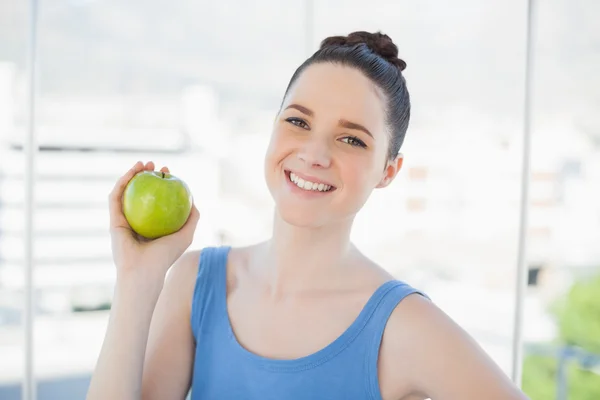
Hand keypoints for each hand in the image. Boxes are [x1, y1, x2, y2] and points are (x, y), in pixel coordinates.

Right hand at [108, 161, 199, 281]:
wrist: (144, 270)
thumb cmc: (166, 256)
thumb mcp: (186, 235)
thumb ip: (192, 219)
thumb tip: (194, 200)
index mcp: (151, 224)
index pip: (155, 199)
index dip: (161, 184)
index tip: (169, 173)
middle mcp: (136, 221)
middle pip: (140, 192)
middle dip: (146, 175)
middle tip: (156, 165)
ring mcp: (123, 220)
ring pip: (126, 191)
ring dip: (133, 174)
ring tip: (144, 163)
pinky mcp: (113, 220)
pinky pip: (117, 197)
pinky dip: (123, 182)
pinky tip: (133, 172)